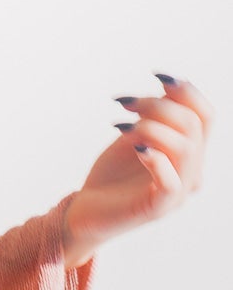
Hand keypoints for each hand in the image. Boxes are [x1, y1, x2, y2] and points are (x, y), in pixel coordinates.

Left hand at [61, 72, 213, 267]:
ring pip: (185, 148)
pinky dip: (156, 159)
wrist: (84, 212)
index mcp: (190, 153)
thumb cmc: (110, 175)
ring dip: (151, 126)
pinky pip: (172, 181)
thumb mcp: (133, 137)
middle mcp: (191, 172)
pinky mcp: (158, 208)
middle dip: (157, 105)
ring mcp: (178, 192)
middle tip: (124, 103)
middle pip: (194, 125)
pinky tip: (136, 148)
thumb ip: (153, 116)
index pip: (206, 116)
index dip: (187, 91)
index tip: (157, 77)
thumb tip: (168, 86)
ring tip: (120, 125)